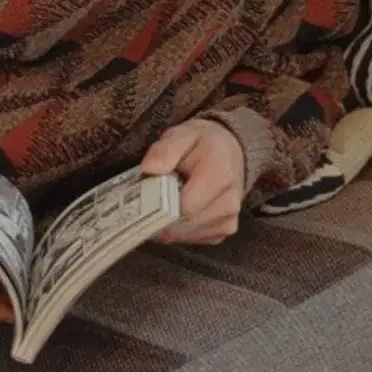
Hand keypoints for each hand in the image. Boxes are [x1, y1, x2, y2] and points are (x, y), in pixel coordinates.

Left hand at [141, 118, 245, 245]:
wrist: (230, 151)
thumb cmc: (203, 143)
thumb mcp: (183, 134)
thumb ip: (165, 150)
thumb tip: (150, 168)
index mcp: (220, 176)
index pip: (185, 207)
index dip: (159, 206)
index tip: (141, 197)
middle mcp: (228, 204)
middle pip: (182, 224)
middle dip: (158, 215)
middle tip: (144, 199)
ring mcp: (227, 221)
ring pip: (184, 234)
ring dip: (166, 222)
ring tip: (160, 201)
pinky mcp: (223, 231)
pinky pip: (191, 238)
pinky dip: (177, 227)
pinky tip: (173, 209)